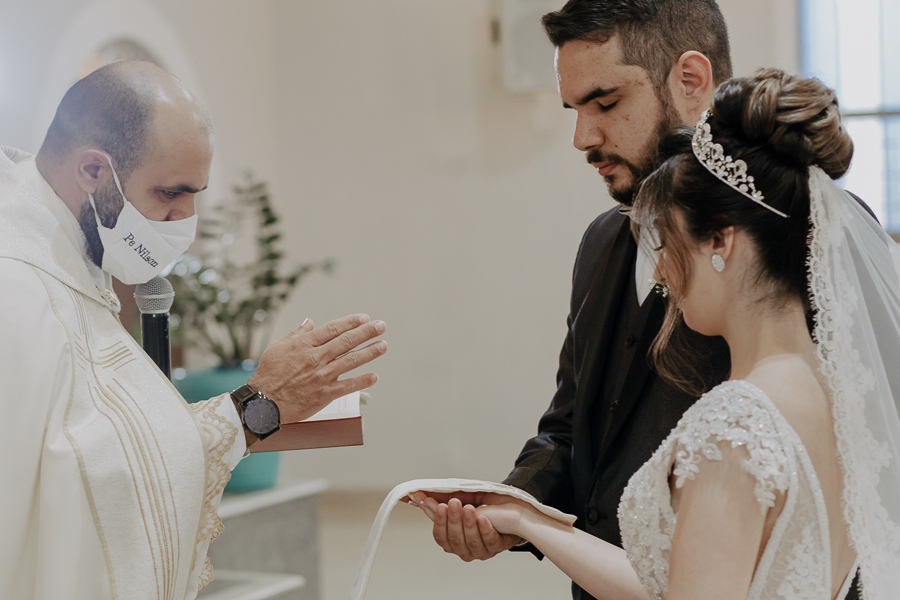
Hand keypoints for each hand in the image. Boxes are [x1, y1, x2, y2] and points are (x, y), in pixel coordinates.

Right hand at [249, 313, 385, 423]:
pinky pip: (348, 386)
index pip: (333, 329)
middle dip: (367, 332)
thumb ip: (297, 334)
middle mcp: (317, 358)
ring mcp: (322, 376)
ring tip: (383, 345)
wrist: (264, 402)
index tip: (364, 318)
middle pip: (347, 341)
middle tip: (381, 326)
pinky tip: (374, 376)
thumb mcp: (278, 348)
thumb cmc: (269, 374)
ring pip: (352, 361)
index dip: (351, 322)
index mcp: (305, 345)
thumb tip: (309, 322)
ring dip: (370, 352)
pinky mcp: (325, 394)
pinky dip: (362, 381)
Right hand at [407, 491, 521, 561]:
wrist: (508, 509)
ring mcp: (481, 550)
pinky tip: (483, 518)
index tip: (440, 506)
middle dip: (454, 520)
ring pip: (471, 542)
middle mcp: (464, 549)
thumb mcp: (459, 501)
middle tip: (454, 503)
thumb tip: (415, 495)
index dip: (439, 522)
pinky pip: (489, 541)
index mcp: (452, 541)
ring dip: (469, 524)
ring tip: (469, 508)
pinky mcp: (497, 546)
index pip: (440, 537)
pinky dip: (485, 529)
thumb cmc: (480, 507)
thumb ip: (439, 501)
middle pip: (455, 540)